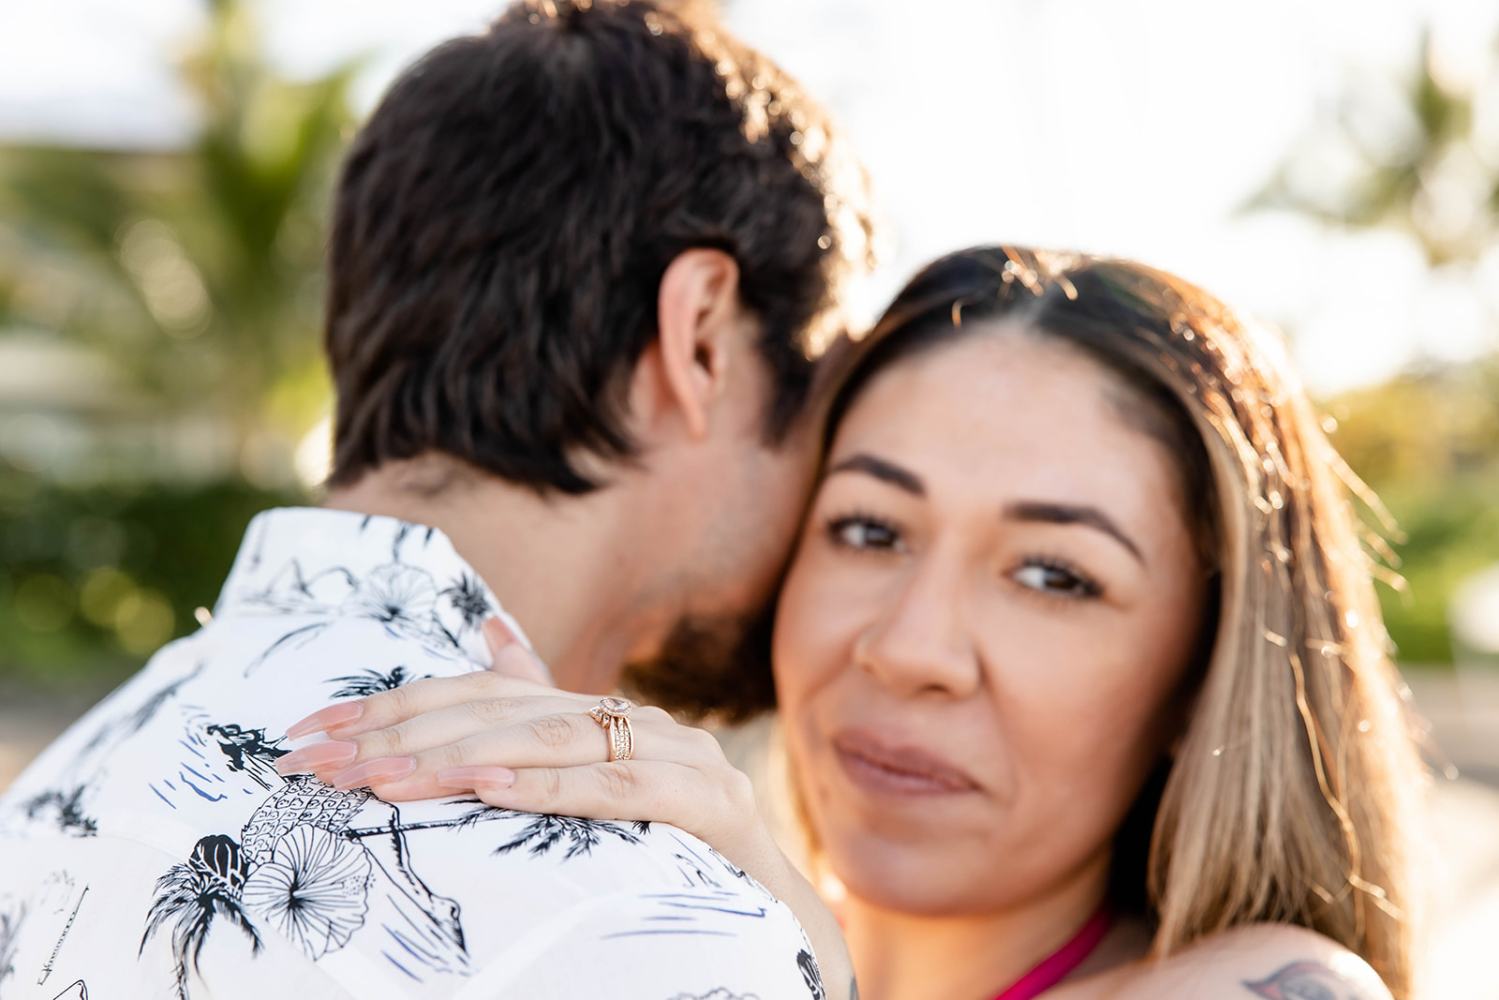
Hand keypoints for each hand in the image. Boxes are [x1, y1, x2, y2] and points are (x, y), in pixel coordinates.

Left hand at [277, 619, 771, 866]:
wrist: (777, 922)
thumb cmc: (675, 863)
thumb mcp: (595, 793)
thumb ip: (543, 720)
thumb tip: (490, 630)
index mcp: (606, 717)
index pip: (482, 695)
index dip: (393, 708)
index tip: (309, 735)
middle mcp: (640, 724)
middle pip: (507, 709)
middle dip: (404, 733)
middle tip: (322, 760)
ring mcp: (681, 756)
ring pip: (558, 739)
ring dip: (462, 757)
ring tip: (386, 776)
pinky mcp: (711, 802)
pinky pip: (621, 788)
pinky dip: (553, 784)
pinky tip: (488, 786)